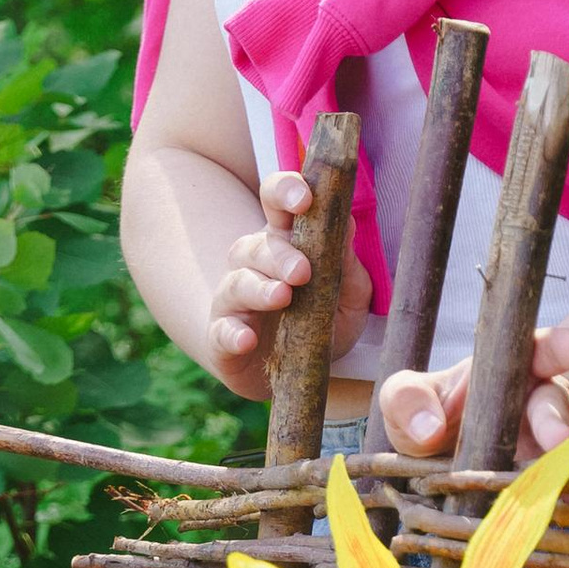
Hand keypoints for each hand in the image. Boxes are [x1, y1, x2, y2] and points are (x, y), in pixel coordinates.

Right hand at [205, 171, 370, 401]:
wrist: (291, 375)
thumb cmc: (318, 324)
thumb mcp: (347, 298)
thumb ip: (347, 266)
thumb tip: (348, 226)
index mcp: (285, 243)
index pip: (277, 202)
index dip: (286, 191)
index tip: (305, 198)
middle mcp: (254, 265)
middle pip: (258, 245)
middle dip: (280, 254)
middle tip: (302, 271)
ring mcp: (234, 300)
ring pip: (238, 283)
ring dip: (259, 288)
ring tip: (282, 297)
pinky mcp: (222, 337)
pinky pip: (221, 331)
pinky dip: (232, 334)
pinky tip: (246, 339)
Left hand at [378, 326, 568, 466]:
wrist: (420, 462)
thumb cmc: (419, 415)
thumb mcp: (400, 400)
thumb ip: (407, 402)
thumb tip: (430, 429)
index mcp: (506, 370)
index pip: (546, 349)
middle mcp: (533, 403)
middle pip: (557, 405)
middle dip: (563, 422)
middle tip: (561, 443)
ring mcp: (542, 443)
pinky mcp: (543, 479)